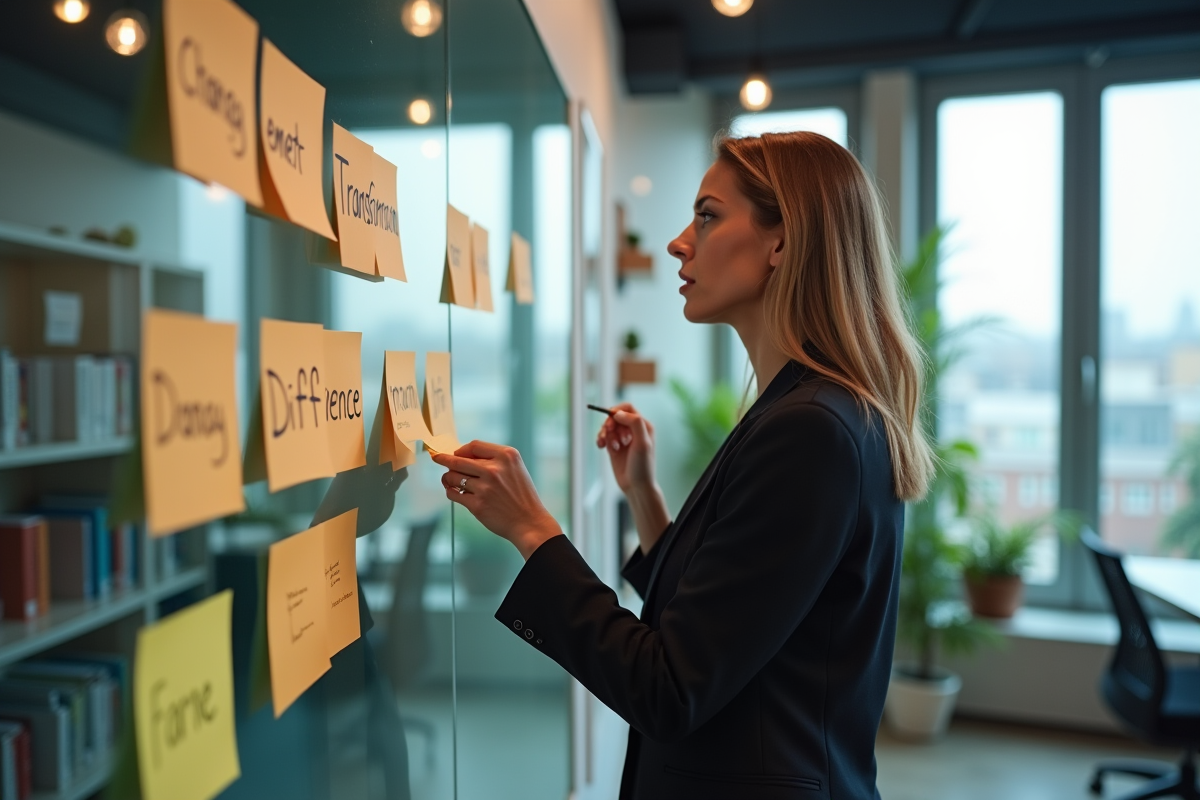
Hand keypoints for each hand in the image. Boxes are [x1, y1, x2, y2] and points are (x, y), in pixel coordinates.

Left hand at [432, 441, 562, 559]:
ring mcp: (485, 487)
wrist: (529, 522)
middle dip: (444, 459)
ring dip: (448, 479)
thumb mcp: (515, 468)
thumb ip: (494, 459)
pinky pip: (453, 494)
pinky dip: (450, 492)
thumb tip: (462, 455)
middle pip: (458, 459)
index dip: (461, 449)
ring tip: (449, 482)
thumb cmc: (521, 495)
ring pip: (452, 477)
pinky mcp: (477, 505)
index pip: (474, 445)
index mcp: (506, 456)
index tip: (454, 453)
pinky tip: (454, 492)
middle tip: (436, 458)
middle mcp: (495, 469)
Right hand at [596, 404, 669, 553]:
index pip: (628, 408)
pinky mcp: (614, 446)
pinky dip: (601, 439)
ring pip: (608, 426)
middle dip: (609, 424)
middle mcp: (633, 430)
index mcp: (643, 426)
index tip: (611, 418)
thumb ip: (634, 423)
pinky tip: (601, 447)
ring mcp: (623, 438)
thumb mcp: (642, 443)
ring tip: (607, 446)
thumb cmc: (642, 466)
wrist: (636, 486)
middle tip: (608, 432)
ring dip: (605, 434)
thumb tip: (618, 413)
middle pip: (615, 416)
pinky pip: (604, 436)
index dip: (617, 410)